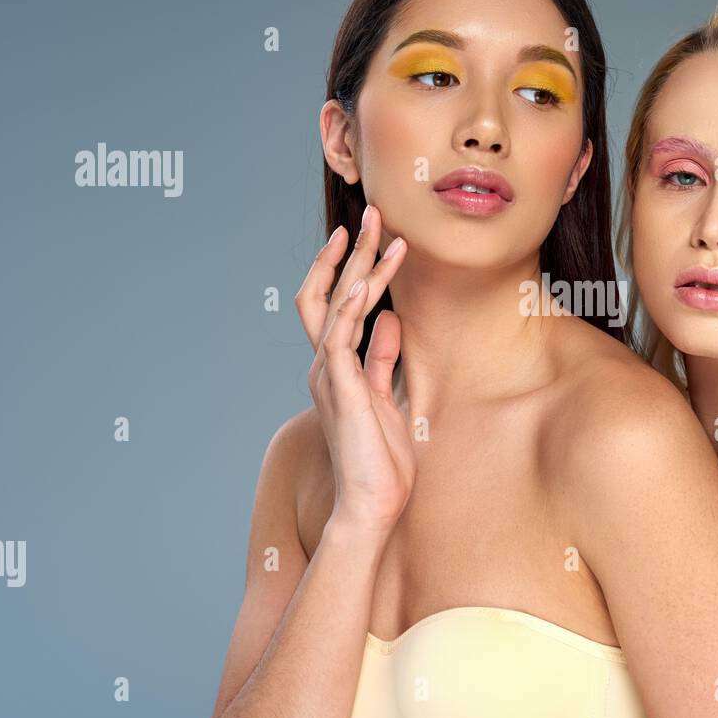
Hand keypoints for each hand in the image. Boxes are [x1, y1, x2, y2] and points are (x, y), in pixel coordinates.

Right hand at [300, 208, 414, 537]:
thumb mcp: (388, 398)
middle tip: (371, 213)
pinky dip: (351, 305)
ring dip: (358, 266)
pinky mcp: (339, 388)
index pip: (336, 305)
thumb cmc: (382, 462)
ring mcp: (328, 375)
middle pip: (326, 292)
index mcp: (337, 368)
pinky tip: (367, 279)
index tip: (370, 236)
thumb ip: (384, 359)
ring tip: (380, 232)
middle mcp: (326, 366)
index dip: (349, 268)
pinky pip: (339, 336)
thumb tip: (391, 321)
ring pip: (335, 304)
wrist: (372, 505)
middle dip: (348, 251)